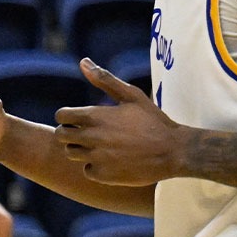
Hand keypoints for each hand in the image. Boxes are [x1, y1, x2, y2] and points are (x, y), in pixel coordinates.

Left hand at [53, 58, 181, 184]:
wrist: (175, 151)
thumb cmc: (153, 120)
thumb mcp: (131, 96)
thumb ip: (105, 79)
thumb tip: (83, 61)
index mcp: (95, 117)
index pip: (60, 116)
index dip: (68, 117)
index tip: (80, 119)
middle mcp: (91, 137)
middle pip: (60, 136)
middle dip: (70, 133)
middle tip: (88, 133)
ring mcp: (96, 157)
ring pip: (71, 153)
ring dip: (81, 149)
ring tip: (101, 145)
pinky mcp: (102, 174)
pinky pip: (86, 170)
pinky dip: (95, 166)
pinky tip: (111, 160)